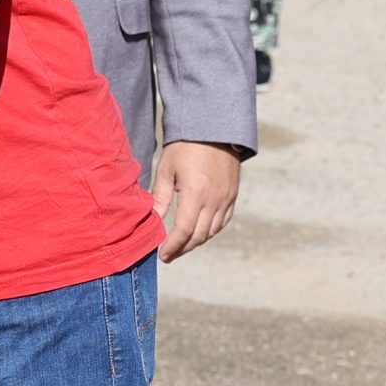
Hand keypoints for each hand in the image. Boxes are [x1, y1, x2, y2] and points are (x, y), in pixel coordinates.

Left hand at [151, 140, 240, 260]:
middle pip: (199, 236)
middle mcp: (215, 200)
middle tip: (169, 255)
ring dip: (196, 242)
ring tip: (181, 246)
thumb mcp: (166, 169)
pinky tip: (199, 233)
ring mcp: (227, 199)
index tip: (162, 255)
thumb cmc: (184, 147)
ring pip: (212, 231)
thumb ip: (160, 197)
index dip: (173, 246)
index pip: (184, 230)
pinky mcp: (233, 196)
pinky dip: (210, 231)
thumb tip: (152, 221)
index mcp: (195, 193)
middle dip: (183, 249)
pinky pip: (223, 221)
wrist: (214, 130)